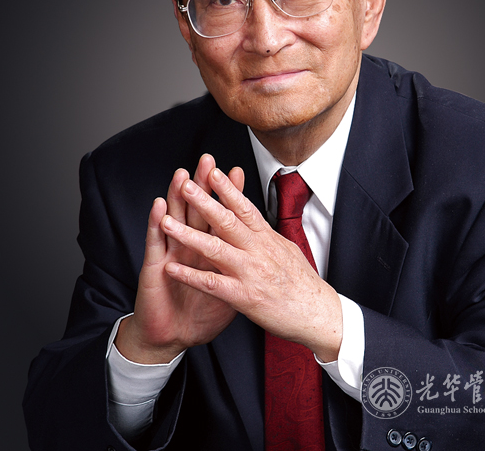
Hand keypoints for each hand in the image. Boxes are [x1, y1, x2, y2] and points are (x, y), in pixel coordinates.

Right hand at [115, 154, 242, 363]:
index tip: (238, 170)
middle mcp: (190, 246)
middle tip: (208, 160)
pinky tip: (158, 207)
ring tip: (182, 174)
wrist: (172, 336)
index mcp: (211, 250)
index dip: (229, 195)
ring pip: (174, 219)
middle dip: (204, 185)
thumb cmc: (201, 313)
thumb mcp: (232, 290)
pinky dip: (156, 224)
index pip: (222, 216)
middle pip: (198, 210)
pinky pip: (155, 244)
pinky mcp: (154, 268)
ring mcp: (171, 253)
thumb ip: (243, 268)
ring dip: (177, 196)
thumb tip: (264, 253)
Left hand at [162, 165, 342, 361]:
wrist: (317, 314)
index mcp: (267, 238)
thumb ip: (266, 236)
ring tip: (166, 222)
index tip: (212, 171)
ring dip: (188, 234)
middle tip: (185, 184)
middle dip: (203, 201)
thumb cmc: (303, 284)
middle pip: (227, 221)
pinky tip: (171, 268)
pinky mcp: (244, 296)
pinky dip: (190, 275)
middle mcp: (257, 250)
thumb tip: (255, 221)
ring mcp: (250, 272)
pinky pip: (211, 284)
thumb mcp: (287, 250)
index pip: (245, 207)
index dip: (227, 188)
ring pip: (215, 249)